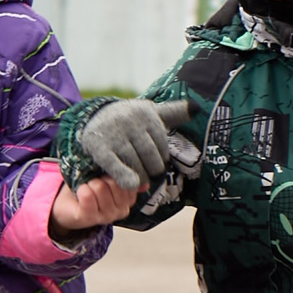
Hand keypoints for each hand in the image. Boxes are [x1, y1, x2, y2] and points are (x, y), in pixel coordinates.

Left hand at [51, 175, 136, 234]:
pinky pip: (87, 195)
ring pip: (100, 187)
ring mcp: (107, 216)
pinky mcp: (90, 218)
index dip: (114, 171)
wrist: (66, 205)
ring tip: (87, 189)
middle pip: (114, 182)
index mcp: (129, 198)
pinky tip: (80, 194)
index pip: (129, 178)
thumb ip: (123, 175)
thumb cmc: (87, 189)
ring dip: (89, 184)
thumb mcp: (107, 176)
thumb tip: (146, 182)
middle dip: (100, 177)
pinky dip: (81, 190)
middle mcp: (121, 209)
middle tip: (94, 182)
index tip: (106, 173)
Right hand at [78, 98, 198, 189]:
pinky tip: (131, 185)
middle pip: (151, 158)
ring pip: (136, 166)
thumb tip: (197, 107)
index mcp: (146, 115)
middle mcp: (130, 123)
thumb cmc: (131, 118)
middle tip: (146, 171)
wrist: (95, 116)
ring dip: (139, 177)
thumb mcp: (151, 112)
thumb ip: (174, 112)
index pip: (162, 146)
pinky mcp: (100, 148)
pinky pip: (116, 167)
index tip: (153, 159)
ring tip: (137, 178)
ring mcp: (114, 136)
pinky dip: (125, 178)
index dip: (160, 158)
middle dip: (151, 169)